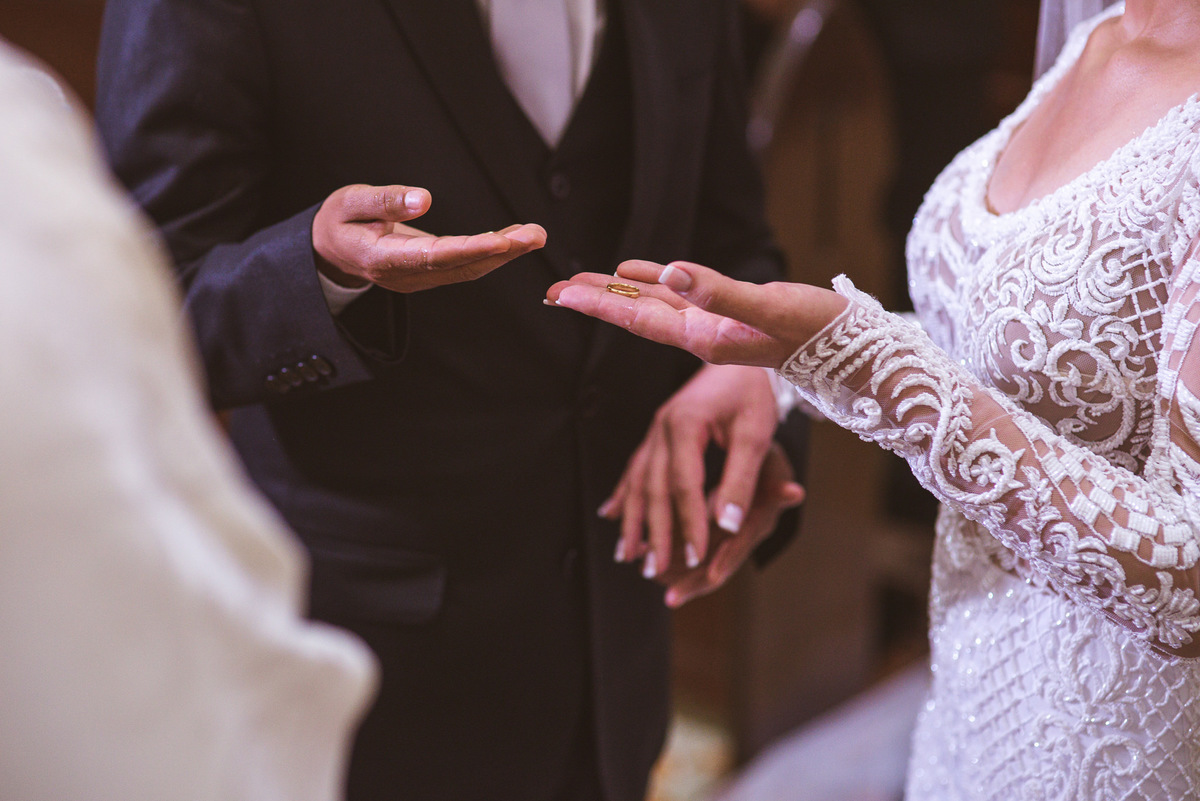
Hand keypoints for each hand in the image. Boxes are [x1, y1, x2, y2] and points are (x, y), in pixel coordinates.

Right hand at [313, 183, 546, 291]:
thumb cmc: (339, 221)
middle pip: (461, 266)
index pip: (434, 256)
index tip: (503, 241)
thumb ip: (384, 201)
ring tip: (535, 235)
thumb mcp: (349, 202)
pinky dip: (492, 253)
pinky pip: (464, 266)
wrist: (330, 252)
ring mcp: (420, 278)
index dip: (470, 250)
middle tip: (536, 235)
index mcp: (384, 258)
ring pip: (468, 269)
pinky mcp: (429, 273)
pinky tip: (515, 239)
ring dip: (505, 253)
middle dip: (502, 252)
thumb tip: (422, 198)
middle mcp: (407, 275)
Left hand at [546, 259, 847, 367]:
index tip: (558, 294)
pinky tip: (633, 271)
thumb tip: (670, 272)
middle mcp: (702, 334)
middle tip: (551, 289)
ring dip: (616, 292)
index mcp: (705, 338)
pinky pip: (681, 295)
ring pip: (653, 304)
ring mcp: (714, 324)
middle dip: (593, 301)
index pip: (638, 320)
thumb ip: (721, 293)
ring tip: (579, 279)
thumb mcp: (770, 308)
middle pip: (635, 315)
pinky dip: (654, 282)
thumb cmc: (819, 332)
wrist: (855, 350)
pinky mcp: (729, 312)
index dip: (597, 305)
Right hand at [602, 363, 778, 578]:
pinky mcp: (655, 434)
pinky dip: (623, 495)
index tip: (694, 558)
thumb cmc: (751, 393)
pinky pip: (634, 468)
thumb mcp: (756, 434)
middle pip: (653, 488)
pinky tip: (611, 515)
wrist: (738, 356)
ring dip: (631, 520)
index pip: (685, 485)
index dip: (688, 523)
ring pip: (637, 481)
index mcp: (686, 423)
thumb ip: (741, 479)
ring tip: (627, 555)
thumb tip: (728, 526)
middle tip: (656, 570)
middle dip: (654, 532)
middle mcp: (662, 427)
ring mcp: (654, 430)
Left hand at [653, 443, 804, 606]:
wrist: (754, 452)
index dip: (727, 561)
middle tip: (671, 598)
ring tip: (647, 571)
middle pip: (717, 566)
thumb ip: (780, 486)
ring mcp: (723, 537)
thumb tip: (797, 493)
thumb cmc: (764, 457)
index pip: (740, 548)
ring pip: (696, 561)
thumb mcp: (771, 468)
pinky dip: (663, 549)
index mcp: (757, 524)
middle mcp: (740, 535)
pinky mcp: (706, 532)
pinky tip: (639, 550)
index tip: (711, 578)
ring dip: (672, 567)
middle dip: (693, 582)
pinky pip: (684, 547)